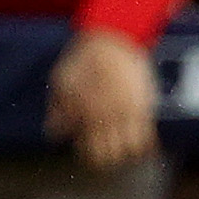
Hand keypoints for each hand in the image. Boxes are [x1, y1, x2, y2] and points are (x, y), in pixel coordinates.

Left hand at [49, 27, 158, 165]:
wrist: (113, 38)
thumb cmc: (83, 58)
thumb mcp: (62, 80)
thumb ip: (58, 109)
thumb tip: (53, 134)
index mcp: (83, 113)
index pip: (86, 151)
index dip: (88, 155)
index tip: (89, 148)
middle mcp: (105, 117)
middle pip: (107, 157)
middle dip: (106, 159)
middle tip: (106, 152)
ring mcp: (125, 113)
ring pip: (128, 152)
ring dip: (125, 154)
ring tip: (122, 148)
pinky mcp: (143, 107)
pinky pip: (146, 138)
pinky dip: (144, 148)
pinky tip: (141, 148)